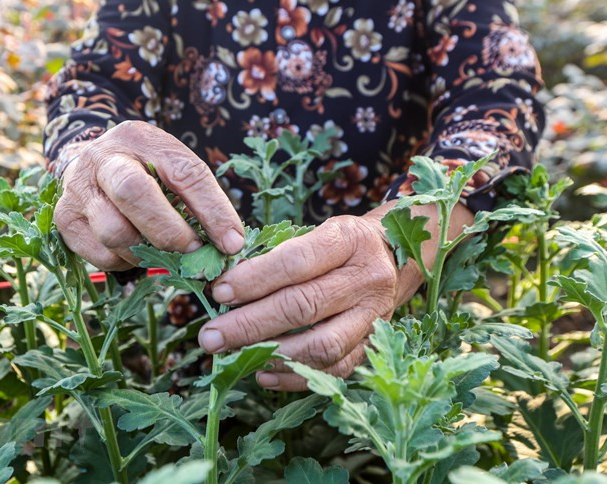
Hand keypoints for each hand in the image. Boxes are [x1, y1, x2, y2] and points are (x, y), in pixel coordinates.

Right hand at [54, 121, 244, 270]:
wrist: (89, 167)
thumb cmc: (143, 169)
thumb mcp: (171, 166)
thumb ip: (198, 197)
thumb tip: (230, 244)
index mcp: (139, 137)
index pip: (183, 172)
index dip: (212, 210)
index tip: (231, 242)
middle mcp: (102, 158)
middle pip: (133, 192)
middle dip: (170, 230)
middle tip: (193, 250)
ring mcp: (78, 189)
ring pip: (115, 232)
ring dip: (147, 251)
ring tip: (160, 249)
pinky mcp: (65, 220)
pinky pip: (102, 255)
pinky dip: (126, 262)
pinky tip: (134, 250)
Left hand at [197, 214, 403, 390]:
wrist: (394, 257)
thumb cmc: (340, 244)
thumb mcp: (316, 231)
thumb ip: (278, 255)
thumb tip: (227, 288)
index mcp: (349, 240)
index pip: (296, 262)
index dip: (255, 279)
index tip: (221, 293)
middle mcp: (367, 278)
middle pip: (304, 306)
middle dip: (250, 324)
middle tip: (211, 337)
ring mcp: (375, 316)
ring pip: (322, 344)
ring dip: (272, 354)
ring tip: (234, 356)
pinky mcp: (374, 344)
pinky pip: (335, 369)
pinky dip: (295, 376)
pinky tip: (263, 373)